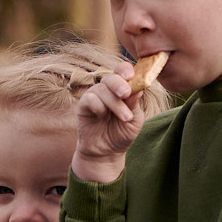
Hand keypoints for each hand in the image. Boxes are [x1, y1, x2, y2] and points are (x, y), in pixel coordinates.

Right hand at [71, 64, 146, 182]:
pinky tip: (102, 116)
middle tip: (126, 94)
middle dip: (120, 83)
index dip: (126, 69)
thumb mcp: (135, 119)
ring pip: (102, 89)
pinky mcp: (83, 106)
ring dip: (115, 103)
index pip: (122, 71)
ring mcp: (94, 96)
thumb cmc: (122, 133)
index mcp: (122, 89)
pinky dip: (99, 106)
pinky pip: (90, 98)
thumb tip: (138, 87)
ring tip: (125, 118)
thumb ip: (135, 103)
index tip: (132, 75)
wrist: (107, 152)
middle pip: (111, 76)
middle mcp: (107, 90)